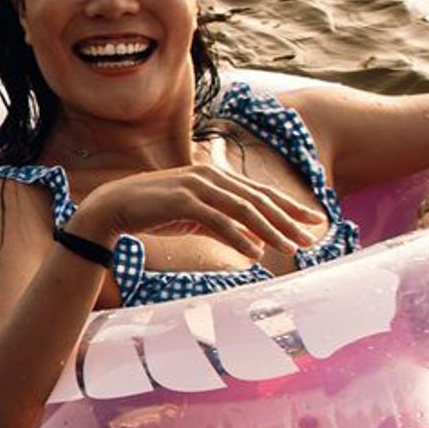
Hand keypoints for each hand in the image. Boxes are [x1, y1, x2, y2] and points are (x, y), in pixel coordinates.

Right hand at [68, 160, 319, 275]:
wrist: (115, 206)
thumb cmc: (156, 211)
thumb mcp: (195, 216)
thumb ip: (222, 222)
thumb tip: (252, 241)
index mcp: (216, 175)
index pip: (260, 192)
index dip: (289, 206)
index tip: (312, 220)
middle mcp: (211, 176)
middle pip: (258, 199)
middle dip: (288, 219)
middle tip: (310, 237)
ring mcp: (197, 187)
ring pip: (243, 209)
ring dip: (270, 229)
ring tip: (290, 246)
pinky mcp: (183, 202)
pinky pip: (218, 221)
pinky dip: (239, 236)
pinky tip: (254, 251)